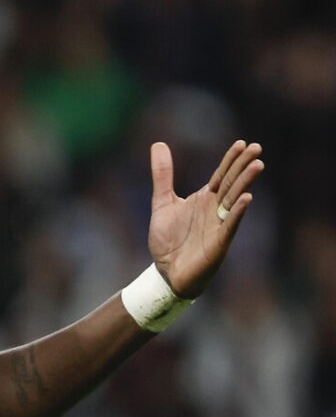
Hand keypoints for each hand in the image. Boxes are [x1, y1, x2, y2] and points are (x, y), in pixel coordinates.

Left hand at [147, 140, 263, 298]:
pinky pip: (229, 225)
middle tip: (257, 147)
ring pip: (234, 200)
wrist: (165, 273)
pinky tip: (246, 198)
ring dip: (245, 183)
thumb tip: (159, 143)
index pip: (221, 175)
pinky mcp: (218, 243)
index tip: (243, 143)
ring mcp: (218, 225)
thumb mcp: (162, 201)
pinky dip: (237, 212)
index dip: (231, 160)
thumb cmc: (168, 239)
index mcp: (204, 199)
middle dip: (243, 166)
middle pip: (231, 183)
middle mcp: (215, 209)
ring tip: (257, 165)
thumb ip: (162, 174)